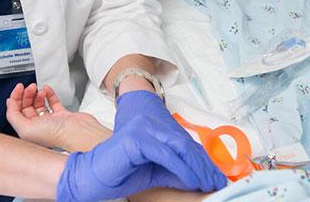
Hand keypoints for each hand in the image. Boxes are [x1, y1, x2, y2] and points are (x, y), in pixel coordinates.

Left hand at [5, 83, 109, 151]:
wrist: (78, 133)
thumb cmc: (56, 135)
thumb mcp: (26, 128)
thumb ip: (13, 116)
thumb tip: (9, 104)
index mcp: (28, 132)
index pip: (16, 113)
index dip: (15, 99)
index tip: (17, 89)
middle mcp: (38, 127)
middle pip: (27, 107)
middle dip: (26, 95)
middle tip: (29, 87)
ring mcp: (51, 121)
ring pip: (39, 104)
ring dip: (37, 94)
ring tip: (38, 89)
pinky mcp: (62, 116)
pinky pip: (53, 102)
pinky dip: (49, 94)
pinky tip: (47, 90)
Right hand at [57, 113, 226, 201]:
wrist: (92, 176)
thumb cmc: (119, 173)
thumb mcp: (155, 172)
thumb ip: (175, 171)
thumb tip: (199, 177)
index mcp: (155, 130)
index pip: (186, 144)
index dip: (203, 162)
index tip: (216, 177)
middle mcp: (150, 126)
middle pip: (186, 145)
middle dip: (204, 165)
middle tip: (218, 181)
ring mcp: (143, 129)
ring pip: (179, 148)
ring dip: (197, 168)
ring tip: (208, 183)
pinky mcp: (137, 138)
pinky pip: (166, 155)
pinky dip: (182, 169)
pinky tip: (193, 181)